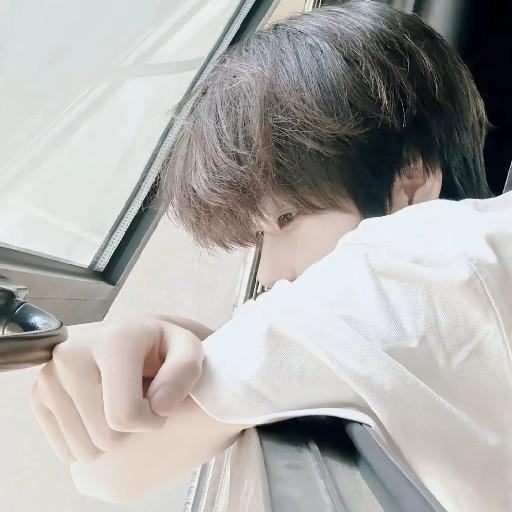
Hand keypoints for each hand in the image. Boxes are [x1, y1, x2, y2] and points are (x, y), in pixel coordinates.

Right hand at [30, 318, 203, 463]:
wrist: (134, 339)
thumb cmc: (164, 349)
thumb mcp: (188, 350)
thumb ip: (185, 372)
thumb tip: (159, 406)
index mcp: (113, 341)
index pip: (125, 415)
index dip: (152, 422)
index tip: (161, 406)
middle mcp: (72, 355)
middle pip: (104, 437)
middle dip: (131, 430)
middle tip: (141, 401)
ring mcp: (50, 375)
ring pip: (84, 449)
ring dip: (111, 436)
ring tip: (121, 402)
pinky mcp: (38, 394)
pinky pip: (67, 449)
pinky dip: (90, 439)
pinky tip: (102, 410)